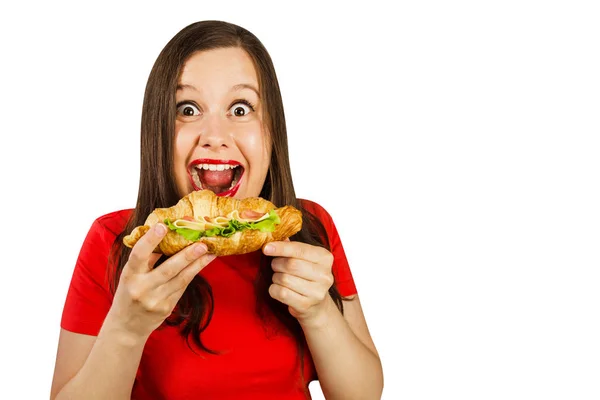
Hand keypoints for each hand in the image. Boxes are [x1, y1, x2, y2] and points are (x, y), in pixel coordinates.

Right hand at [107, 223, 215, 339]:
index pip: (139, 255)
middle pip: (168, 269)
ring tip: (210, 251)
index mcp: (129, 275)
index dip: (150, 240)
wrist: (127, 326)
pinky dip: (193, 273)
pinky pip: (183, 287)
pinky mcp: (167, 308)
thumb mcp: (130, 275)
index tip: (162, 226)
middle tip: (201, 243)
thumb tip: (167, 235)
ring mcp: (155, 300)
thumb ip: (145, 259)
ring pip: (181, 279)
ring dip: (197, 264)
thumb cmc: (128, 292)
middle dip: (186, 256)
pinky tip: (204, 262)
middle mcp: (142, 288)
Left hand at [263, 240, 334, 325]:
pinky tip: (279, 289)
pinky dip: (274, 289)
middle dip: (277, 264)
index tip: (266, 247)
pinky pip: (282, 293)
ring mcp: (317, 291)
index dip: (281, 248)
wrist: (317, 305)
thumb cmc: (307, 277)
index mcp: (325, 258)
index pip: (299, 249)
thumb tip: (277, 235)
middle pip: (290, 264)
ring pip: (284, 279)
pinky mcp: (306, 304)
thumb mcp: (305, 259)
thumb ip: (293, 247)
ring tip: (280, 278)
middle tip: (275, 265)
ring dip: (276, 277)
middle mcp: (325, 274)